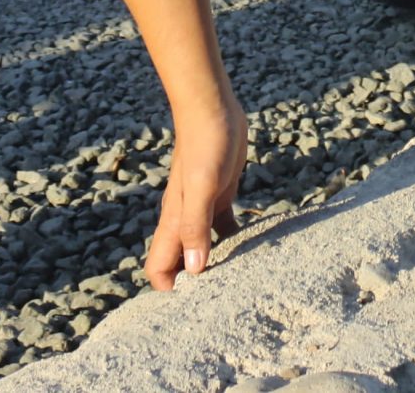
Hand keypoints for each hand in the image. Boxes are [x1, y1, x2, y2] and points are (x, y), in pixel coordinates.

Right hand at [144, 82, 246, 289]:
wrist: (213, 109)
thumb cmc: (204, 144)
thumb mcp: (202, 186)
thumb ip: (196, 225)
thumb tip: (194, 268)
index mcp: (174, 220)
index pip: (158, 267)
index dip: (169, 288)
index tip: (193, 305)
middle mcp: (184, 218)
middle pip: (180, 262)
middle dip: (193, 283)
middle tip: (222, 299)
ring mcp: (202, 207)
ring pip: (203, 246)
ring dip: (216, 262)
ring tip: (241, 279)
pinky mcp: (220, 195)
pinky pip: (224, 226)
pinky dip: (235, 238)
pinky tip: (255, 245)